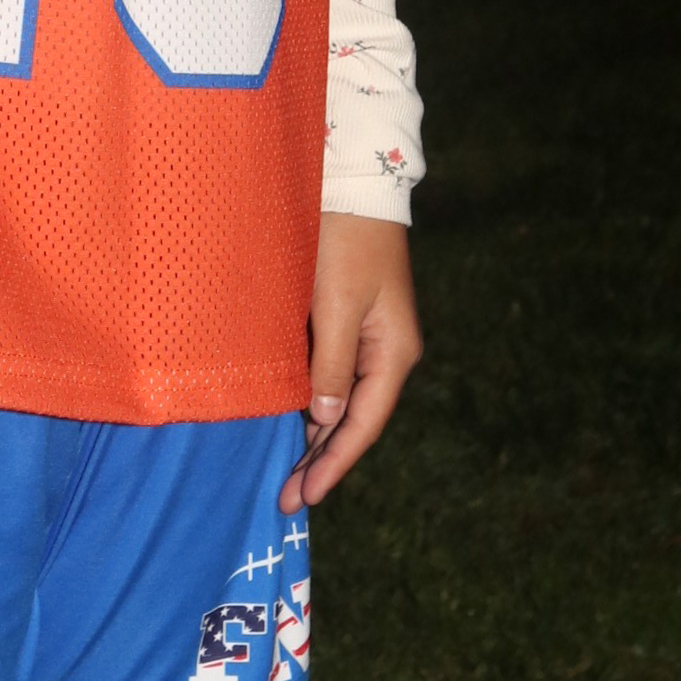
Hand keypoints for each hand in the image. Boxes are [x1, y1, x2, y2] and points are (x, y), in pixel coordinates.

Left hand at [278, 212, 422, 512]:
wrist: (353, 182)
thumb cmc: (345, 240)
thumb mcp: (337, 304)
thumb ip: (331, 364)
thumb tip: (325, 420)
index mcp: (394, 352)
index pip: (363, 424)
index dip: (333, 464)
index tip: (304, 498)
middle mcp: (388, 351)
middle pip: (354, 419)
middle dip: (322, 460)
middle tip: (287, 499)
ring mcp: (371, 336)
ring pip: (342, 400)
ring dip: (316, 435)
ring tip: (286, 472)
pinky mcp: (350, 318)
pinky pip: (332, 374)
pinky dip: (313, 401)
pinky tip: (291, 419)